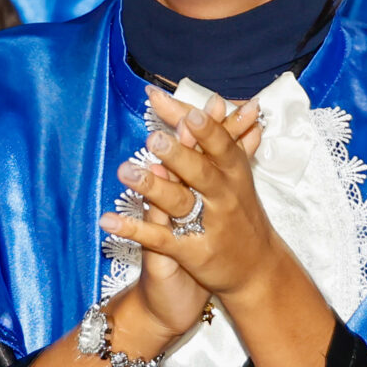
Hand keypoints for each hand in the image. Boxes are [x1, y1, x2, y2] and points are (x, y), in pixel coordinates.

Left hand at [105, 92, 300, 310]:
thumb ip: (225, 136)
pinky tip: (108, 221)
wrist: (257, 269)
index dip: (207, 130)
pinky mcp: (192, 251)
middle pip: (200, 173)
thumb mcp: (237, 173)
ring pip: (178, 203)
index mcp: (234, 173)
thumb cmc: (242, 212)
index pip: (220, 146)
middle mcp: (224, 197)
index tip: (192, 113)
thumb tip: (218, 98)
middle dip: (179, 156)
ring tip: (124, 171)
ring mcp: (208, 225)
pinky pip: (159, 238)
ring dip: (151, 187)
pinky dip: (133, 229)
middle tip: (154, 139)